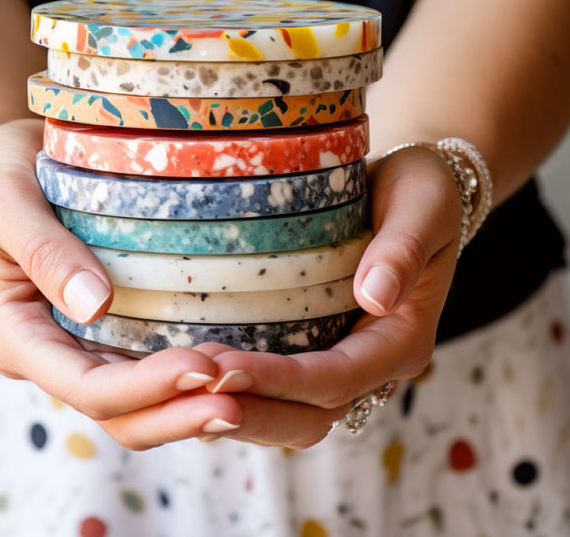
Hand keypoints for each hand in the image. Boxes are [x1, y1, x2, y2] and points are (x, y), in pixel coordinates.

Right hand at [0, 118, 242, 448]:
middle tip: (236, 402)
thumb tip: (96, 306)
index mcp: (19, 337)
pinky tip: (231, 366)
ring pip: (138, 406)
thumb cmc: (3, 178)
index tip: (201, 368)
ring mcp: (84, 348)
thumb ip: (43, 251)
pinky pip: (151, 367)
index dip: (143, 389)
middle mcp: (52, 356)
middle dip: (175, 413)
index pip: (85, 386)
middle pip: (117, 413)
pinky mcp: (112, 330)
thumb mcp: (6, 203)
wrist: (10, 167)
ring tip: (244, 392)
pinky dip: (188, 378)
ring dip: (187, 407)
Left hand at [193, 145, 463, 447]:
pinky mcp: (323, 347)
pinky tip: (199, 379)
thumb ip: (402, 250)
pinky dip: (245, 393)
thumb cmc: (422, 192)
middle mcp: (375, 362)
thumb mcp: (422, 206)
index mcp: (403, 339)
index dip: (280, 382)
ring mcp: (348, 360)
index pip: (337, 377)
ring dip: (242, 409)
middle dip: (251, 408)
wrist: (419, 195)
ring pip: (295, 414)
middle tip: (190, 386)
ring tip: (184, 390)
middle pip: (312, 415)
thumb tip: (374, 297)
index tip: (224, 371)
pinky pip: (284, 390)